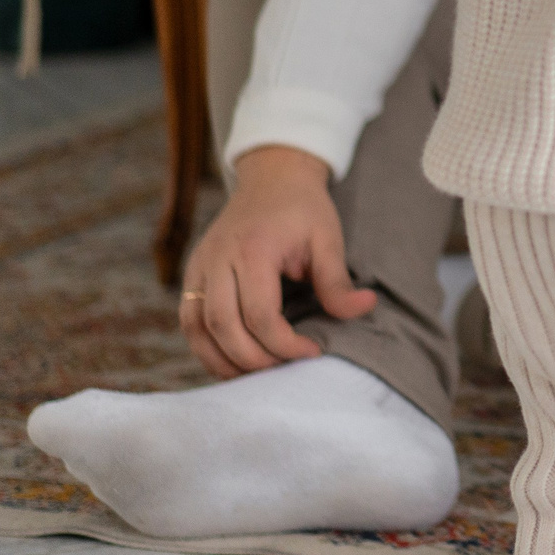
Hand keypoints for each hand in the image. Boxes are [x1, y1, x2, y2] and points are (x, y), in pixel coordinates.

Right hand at [178, 145, 377, 378]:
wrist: (272, 177)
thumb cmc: (303, 209)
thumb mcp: (327, 237)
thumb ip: (338, 279)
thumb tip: (365, 308)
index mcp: (252, 249)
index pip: (260, 313)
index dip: (284, 343)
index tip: (312, 353)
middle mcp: (217, 259)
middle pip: (223, 326)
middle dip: (253, 359)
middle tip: (284, 371)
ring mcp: (198, 266)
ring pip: (197, 328)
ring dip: (222, 360)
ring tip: (257, 377)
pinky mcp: (191, 274)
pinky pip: (188, 321)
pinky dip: (206, 347)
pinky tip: (232, 361)